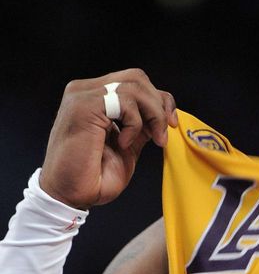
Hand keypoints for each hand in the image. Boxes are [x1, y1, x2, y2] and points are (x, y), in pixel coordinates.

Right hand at [39, 69, 177, 208]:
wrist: (70, 195)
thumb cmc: (94, 176)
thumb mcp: (129, 145)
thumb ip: (141, 125)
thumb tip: (164, 114)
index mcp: (95, 98)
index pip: (136, 82)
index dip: (160, 100)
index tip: (172, 125)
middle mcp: (86, 92)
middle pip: (137, 78)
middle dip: (159, 105)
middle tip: (162, 135)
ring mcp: (82, 96)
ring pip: (134, 85)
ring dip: (153, 115)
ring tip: (151, 140)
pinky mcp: (84, 106)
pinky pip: (124, 100)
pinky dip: (134, 123)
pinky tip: (124, 144)